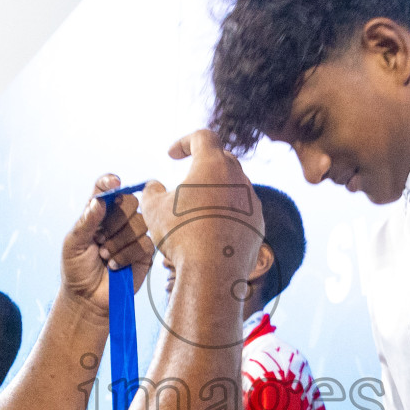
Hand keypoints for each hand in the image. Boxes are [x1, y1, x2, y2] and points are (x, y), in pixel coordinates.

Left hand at [61, 174, 154, 315]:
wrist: (87, 298)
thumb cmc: (77, 269)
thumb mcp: (74, 243)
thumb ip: (87, 220)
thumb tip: (99, 200)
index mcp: (100, 213)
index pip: (108, 189)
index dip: (111, 182)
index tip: (112, 182)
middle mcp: (119, 220)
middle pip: (130, 201)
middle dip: (115, 220)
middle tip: (100, 238)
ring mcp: (134, 236)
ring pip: (139, 223)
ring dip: (119, 241)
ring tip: (105, 256)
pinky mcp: (145, 253)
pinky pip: (145, 243)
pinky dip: (127, 255)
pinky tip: (115, 265)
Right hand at [160, 130, 263, 270]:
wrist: (213, 272)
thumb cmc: (181, 236)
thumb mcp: (153, 210)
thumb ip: (151, 191)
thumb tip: (153, 187)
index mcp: (213, 164)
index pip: (202, 137)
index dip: (185, 142)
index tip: (172, 155)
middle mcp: (238, 178)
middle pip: (222, 159)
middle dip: (203, 165)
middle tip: (187, 181)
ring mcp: (252, 201)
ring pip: (234, 187)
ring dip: (216, 191)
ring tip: (197, 210)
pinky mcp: (258, 224)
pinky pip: (242, 211)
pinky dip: (227, 214)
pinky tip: (212, 230)